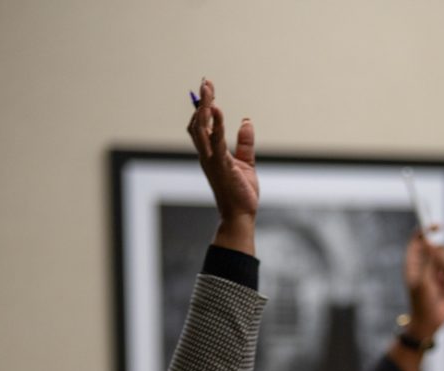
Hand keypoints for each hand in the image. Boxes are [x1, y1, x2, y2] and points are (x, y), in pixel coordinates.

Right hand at [187, 78, 258, 252]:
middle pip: (197, 123)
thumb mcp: (246, 162)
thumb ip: (245, 142)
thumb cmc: (241, 193)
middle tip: (205, 82)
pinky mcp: (222, 166)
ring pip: (200, 129)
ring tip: (207, 89)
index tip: (207, 89)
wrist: (241, 215)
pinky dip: (215, 124)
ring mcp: (212, 160)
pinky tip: (217, 109)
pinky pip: (216, 141)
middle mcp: (207, 155)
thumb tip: (246, 121)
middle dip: (200, 102)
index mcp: (211, 154)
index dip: (202, 107)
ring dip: (203, 108)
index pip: (201, 126)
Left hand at [402, 227, 443, 340]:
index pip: (420, 237)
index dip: (427, 229)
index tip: (439, 227)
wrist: (430, 321)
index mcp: (414, 261)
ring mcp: (438, 270)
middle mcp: (426, 263)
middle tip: (440, 277)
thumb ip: (428, 261)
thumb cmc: (421, 303)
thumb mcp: (423, 281)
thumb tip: (429, 242)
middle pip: (440, 248)